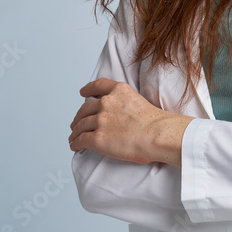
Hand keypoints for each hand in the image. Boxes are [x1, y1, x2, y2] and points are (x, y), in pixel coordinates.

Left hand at [68, 78, 192, 165]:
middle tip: (77, 123)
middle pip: (85, 108)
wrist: (157, 135)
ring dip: (75, 132)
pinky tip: (75, 146)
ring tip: (73, 137)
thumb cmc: (155, 123)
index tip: (83, 92)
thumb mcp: (139, 101)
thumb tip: (120, 115)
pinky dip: (75, 143)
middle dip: (79, 116)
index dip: (88, 89)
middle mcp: (106, 102)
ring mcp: (101, 120)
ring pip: (80, 125)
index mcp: (119, 91)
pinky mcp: (98, 138)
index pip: (98, 86)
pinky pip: (81, 140)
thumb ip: (125, 103)